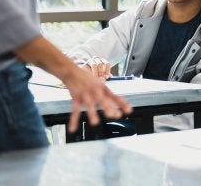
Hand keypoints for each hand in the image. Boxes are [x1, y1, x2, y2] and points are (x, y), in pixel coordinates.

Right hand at [14, 36, 131, 133]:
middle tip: (113, 115)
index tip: (129, 111)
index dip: (122, 103)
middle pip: (102, 99)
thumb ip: (107, 95)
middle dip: (108, 107)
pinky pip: (75, 110)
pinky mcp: (76, 98)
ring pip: (89, 104)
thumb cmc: (87, 79)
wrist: (71, 71)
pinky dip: (73, 120)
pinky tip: (73, 128)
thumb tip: (117, 106)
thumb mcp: (100, 84)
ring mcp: (85, 94)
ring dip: (92, 113)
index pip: (114, 96)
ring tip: (95, 122)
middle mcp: (95, 91)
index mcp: (103, 88)